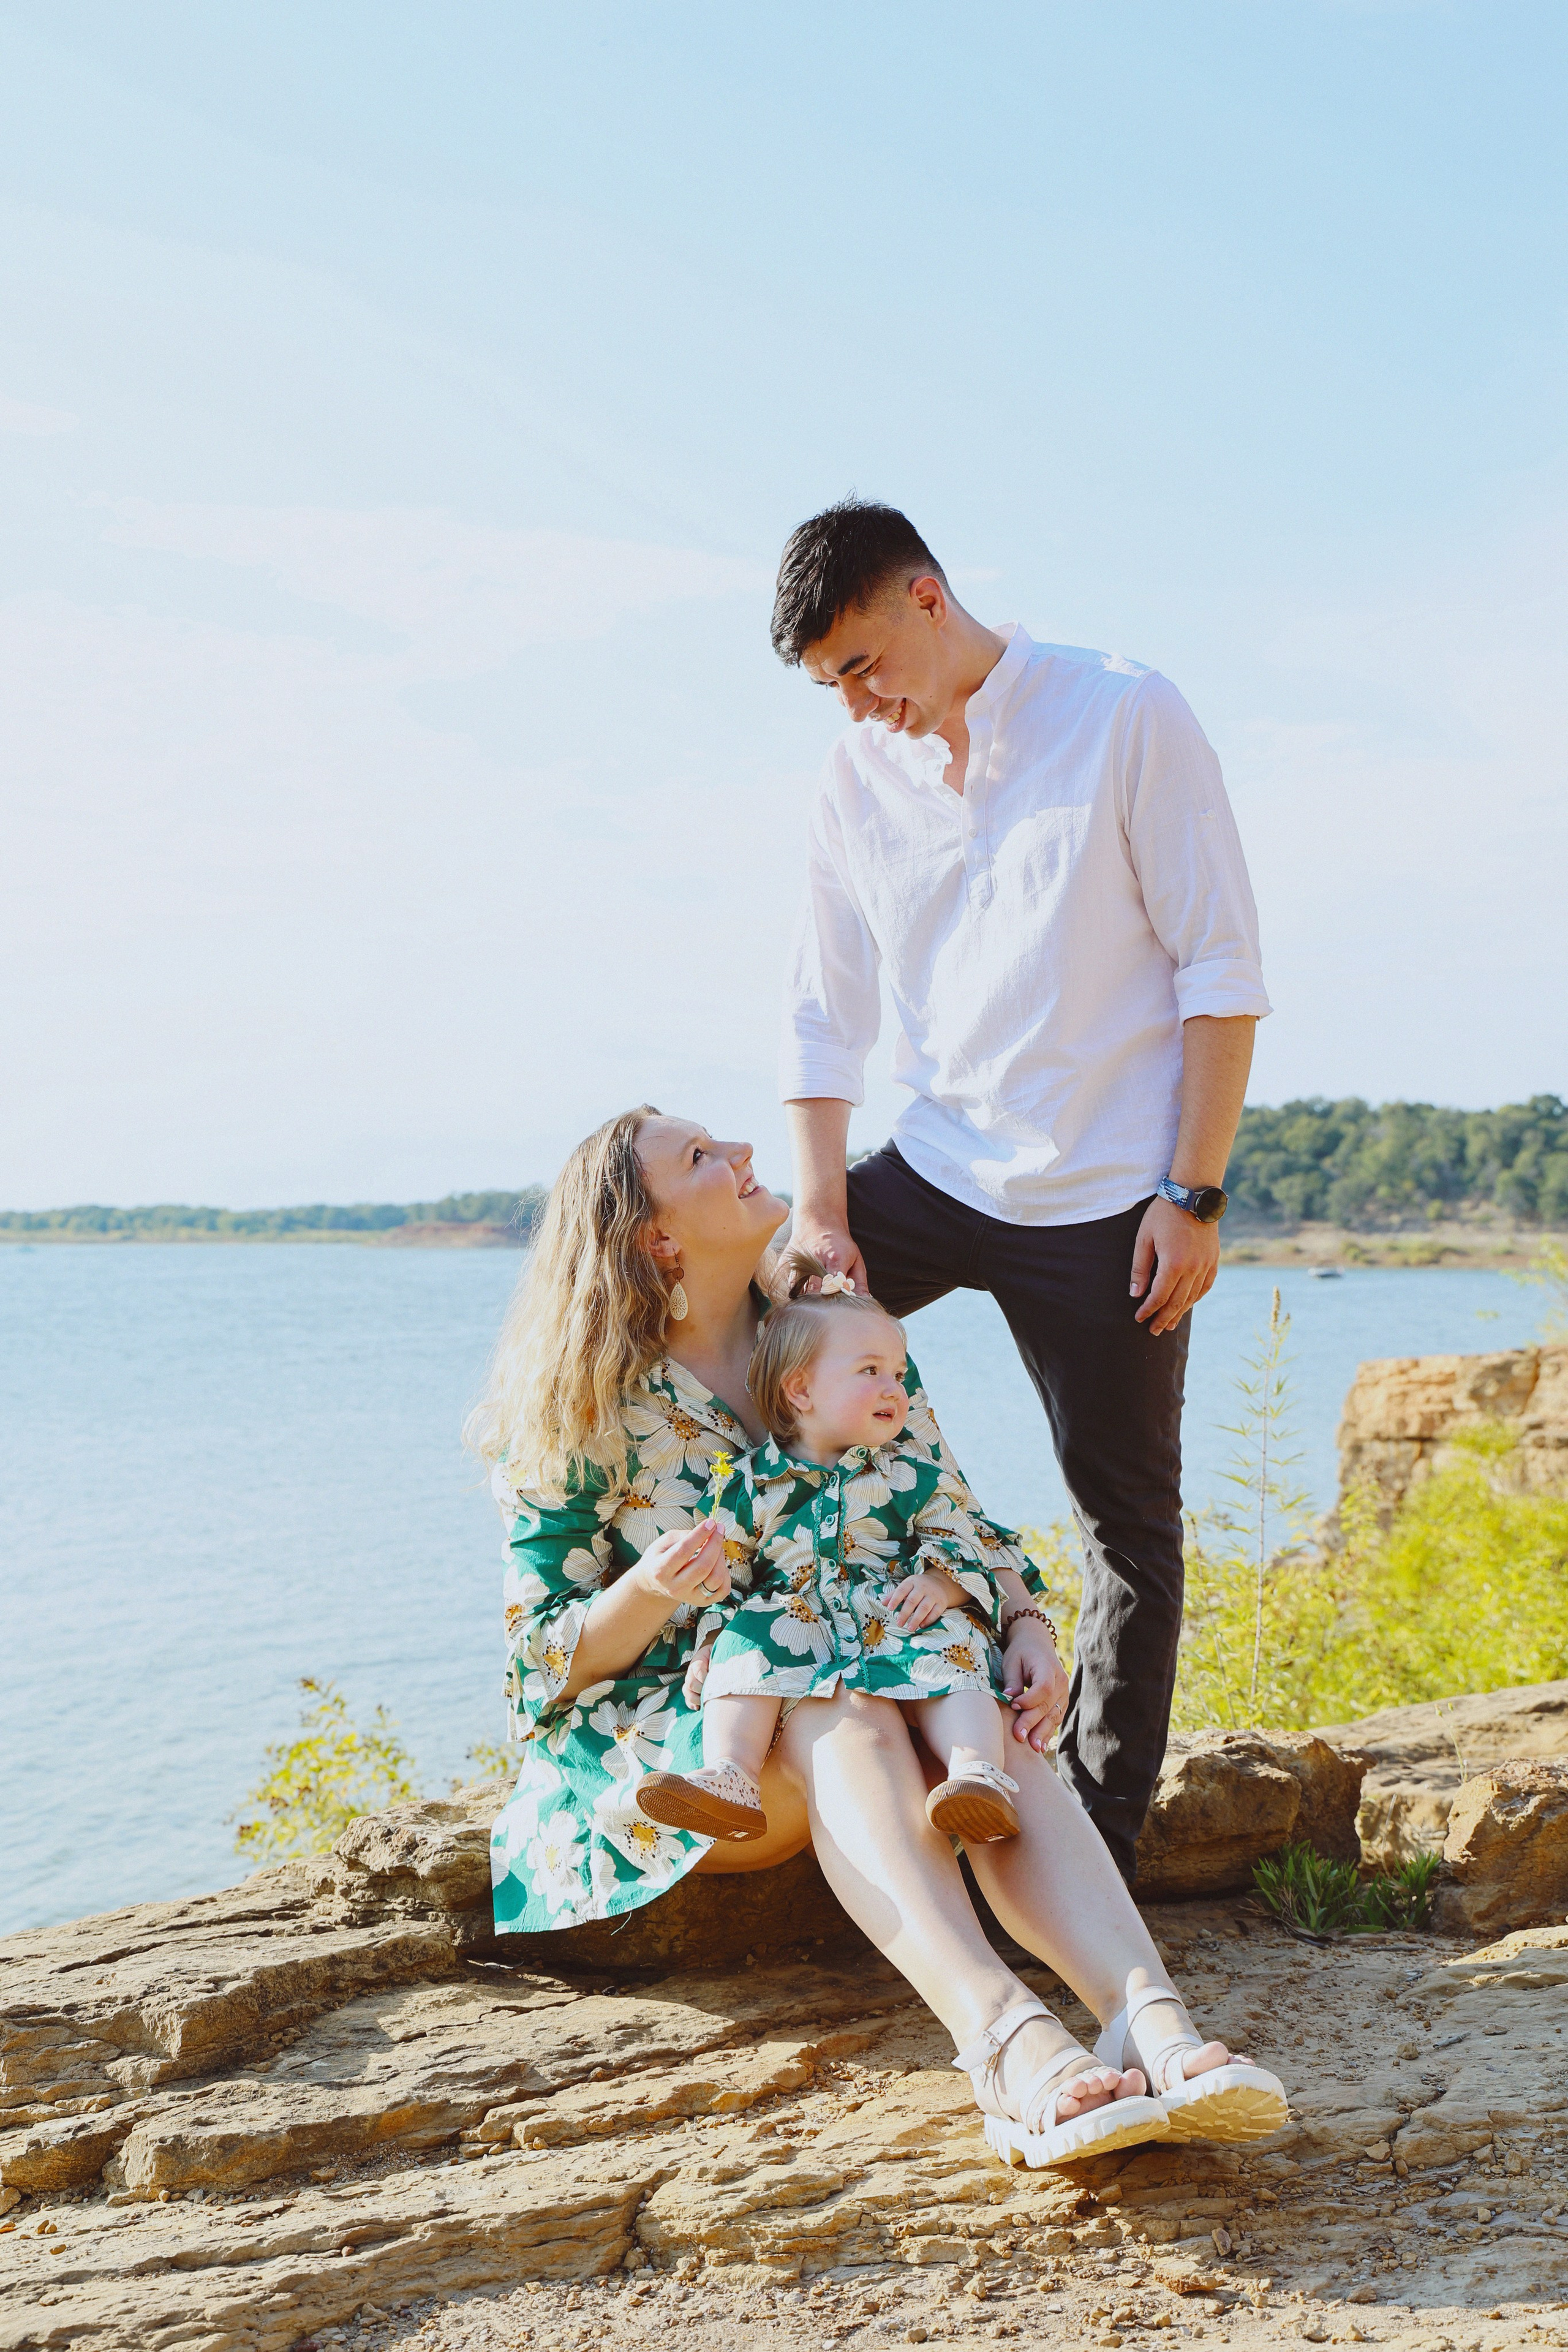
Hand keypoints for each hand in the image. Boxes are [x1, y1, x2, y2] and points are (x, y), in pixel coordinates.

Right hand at [635, 1520, 729, 1612]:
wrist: (655, 1584)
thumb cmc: (660, 1559)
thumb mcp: (664, 1542)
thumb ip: (684, 1536)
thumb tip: (707, 1532)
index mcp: (660, 1570)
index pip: (683, 1551)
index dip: (700, 1534)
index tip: (711, 1522)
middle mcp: (675, 1587)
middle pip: (702, 1566)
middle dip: (715, 1543)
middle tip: (718, 1529)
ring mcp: (690, 1597)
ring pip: (715, 1578)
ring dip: (721, 1558)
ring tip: (717, 1547)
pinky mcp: (702, 1602)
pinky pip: (723, 1589)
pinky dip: (725, 1573)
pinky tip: (718, 1563)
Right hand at [682, 1639, 715, 1709]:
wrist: (715, 1657)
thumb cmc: (720, 1656)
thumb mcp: (720, 1655)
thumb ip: (720, 1661)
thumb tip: (727, 1672)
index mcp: (698, 1660)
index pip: (698, 1670)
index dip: (705, 1678)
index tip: (716, 1683)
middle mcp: (691, 1670)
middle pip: (691, 1683)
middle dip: (702, 1690)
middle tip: (714, 1694)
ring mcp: (689, 1680)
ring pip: (687, 1691)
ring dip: (696, 1699)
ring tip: (706, 1702)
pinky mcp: (690, 1689)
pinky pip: (687, 1698)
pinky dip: (691, 1704)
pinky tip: (698, 1707)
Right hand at [788, 1209, 867, 1297]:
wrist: (817, 1219)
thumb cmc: (838, 1242)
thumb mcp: (854, 1257)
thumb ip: (859, 1281)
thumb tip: (865, 1300)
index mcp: (834, 1259)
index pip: (834, 1287)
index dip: (836, 1299)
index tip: (839, 1305)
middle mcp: (814, 1261)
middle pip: (813, 1292)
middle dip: (819, 1303)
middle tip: (825, 1307)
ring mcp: (797, 1261)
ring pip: (797, 1291)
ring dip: (805, 1298)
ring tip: (813, 1298)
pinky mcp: (785, 1262)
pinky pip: (787, 1284)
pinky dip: (793, 1290)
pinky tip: (801, 1290)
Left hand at [884, 1568, 965, 1631]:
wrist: (941, 1583)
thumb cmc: (919, 1587)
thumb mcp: (907, 1586)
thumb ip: (895, 1594)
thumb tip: (883, 1603)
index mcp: (912, 1582)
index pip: (902, 1590)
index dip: (895, 1599)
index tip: (890, 1608)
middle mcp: (923, 1588)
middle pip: (912, 1601)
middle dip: (905, 1613)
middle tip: (899, 1623)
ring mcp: (933, 1595)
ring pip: (924, 1608)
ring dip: (916, 1619)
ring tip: (909, 1628)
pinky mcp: (941, 1603)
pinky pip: (935, 1613)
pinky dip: (928, 1620)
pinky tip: (921, 1626)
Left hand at [1003, 1626, 1068, 1750]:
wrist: (1036, 1644)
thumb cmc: (1021, 1653)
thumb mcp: (1012, 1661)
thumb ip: (1012, 1680)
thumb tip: (1009, 1699)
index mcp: (1048, 1667)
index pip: (1043, 1688)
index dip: (1029, 1700)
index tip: (1013, 1707)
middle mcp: (1061, 1681)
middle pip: (1048, 1705)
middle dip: (1033, 1723)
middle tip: (1019, 1737)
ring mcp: (1064, 1693)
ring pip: (1054, 1715)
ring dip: (1043, 1732)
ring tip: (1033, 1748)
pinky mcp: (1061, 1701)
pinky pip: (1056, 1718)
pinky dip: (1048, 1731)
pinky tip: (1041, 1745)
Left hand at [1130, 1196, 1219, 1334]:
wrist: (1193, 1194)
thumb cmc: (1163, 1214)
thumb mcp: (1144, 1238)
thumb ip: (1140, 1268)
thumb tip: (1135, 1294)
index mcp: (1173, 1264)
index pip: (1159, 1296)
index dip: (1148, 1310)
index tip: (1139, 1318)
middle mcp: (1193, 1268)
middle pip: (1177, 1302)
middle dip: (1164, 1318)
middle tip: (1154, 1331)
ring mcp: (1206, 1264)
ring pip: (1193, 1297)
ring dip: (1181, 1312)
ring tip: (1170, 1324)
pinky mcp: (1214, 1259)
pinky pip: (1206, 1285)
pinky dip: (1196, 1298)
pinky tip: (1188, 1304)